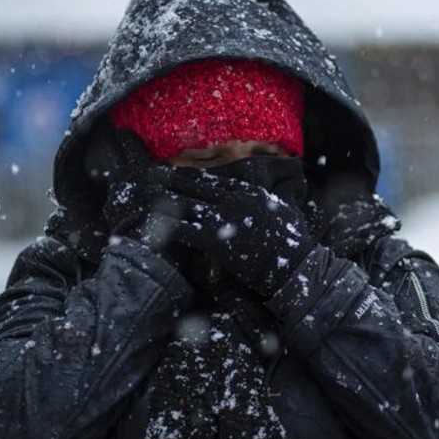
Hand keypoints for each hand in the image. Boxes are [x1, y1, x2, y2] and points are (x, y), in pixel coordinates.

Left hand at [150, 167, 314, 297]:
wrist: (296, 269)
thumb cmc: (293, 247)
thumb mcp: (284, 213)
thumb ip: (270, 201)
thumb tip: (268, 195)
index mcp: (250, 192)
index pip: (214, 179)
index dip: (191, 175)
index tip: (175, 170)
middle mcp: (235, 199)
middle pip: (194, 185)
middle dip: (170, 178)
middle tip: (149, 173)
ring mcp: (224, 217)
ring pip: (184, 204)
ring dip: (161, 199)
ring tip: (142, 194)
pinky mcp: (216, 238)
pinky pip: (183, 229)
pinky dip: (165, 226)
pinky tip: (150, 224)